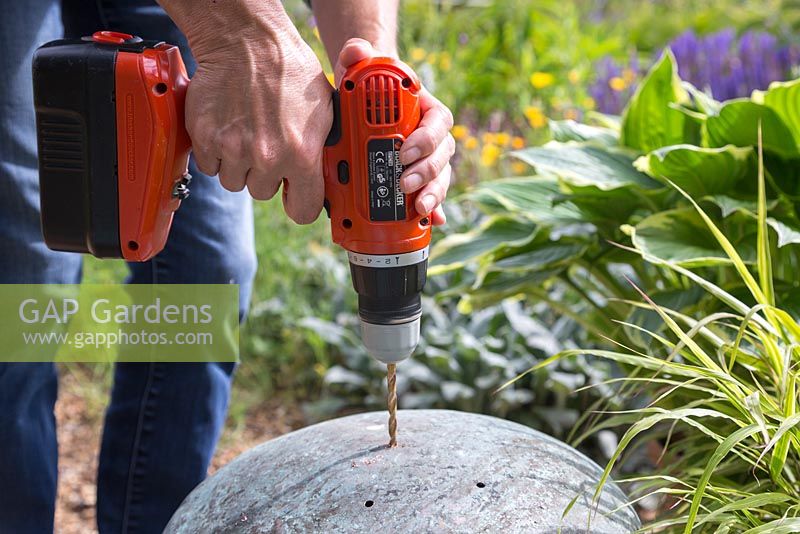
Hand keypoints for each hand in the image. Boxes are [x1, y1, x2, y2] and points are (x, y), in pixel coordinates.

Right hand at [182, 10, 332, 223]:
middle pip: (262, 192)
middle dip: (264, 173)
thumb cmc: (290, 70)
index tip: (294, 196)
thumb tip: (325, 177)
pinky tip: (228, 127)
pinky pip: (209, 166)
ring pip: (234, 181)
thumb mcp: (324, 110)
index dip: (298, 204)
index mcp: (301, 154)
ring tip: (246, 133)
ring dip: (238, 164)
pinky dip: (215, 152)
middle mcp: (267, 158)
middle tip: (266, 143)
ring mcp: (233, 150)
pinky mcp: (206, 138)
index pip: (303, 211)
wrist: (247, 42)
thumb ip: (321, 150)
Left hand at [336, 39, 454, 225]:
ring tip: (416, 206)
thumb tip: (356, 50)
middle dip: (426, 171)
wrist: (363, 110)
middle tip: (403, 180)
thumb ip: (356, 58)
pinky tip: (430, 221)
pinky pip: (432, 196)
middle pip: (442, 155)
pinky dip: (433, 210)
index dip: (427, 138)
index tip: (406, 148)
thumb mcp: (357, 72)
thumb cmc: (365, 91)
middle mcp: (433, 137)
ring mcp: (428, 161)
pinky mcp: (420, 181)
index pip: (438, 121)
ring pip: (441, 178)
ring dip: (432, 193)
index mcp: (425, 110)